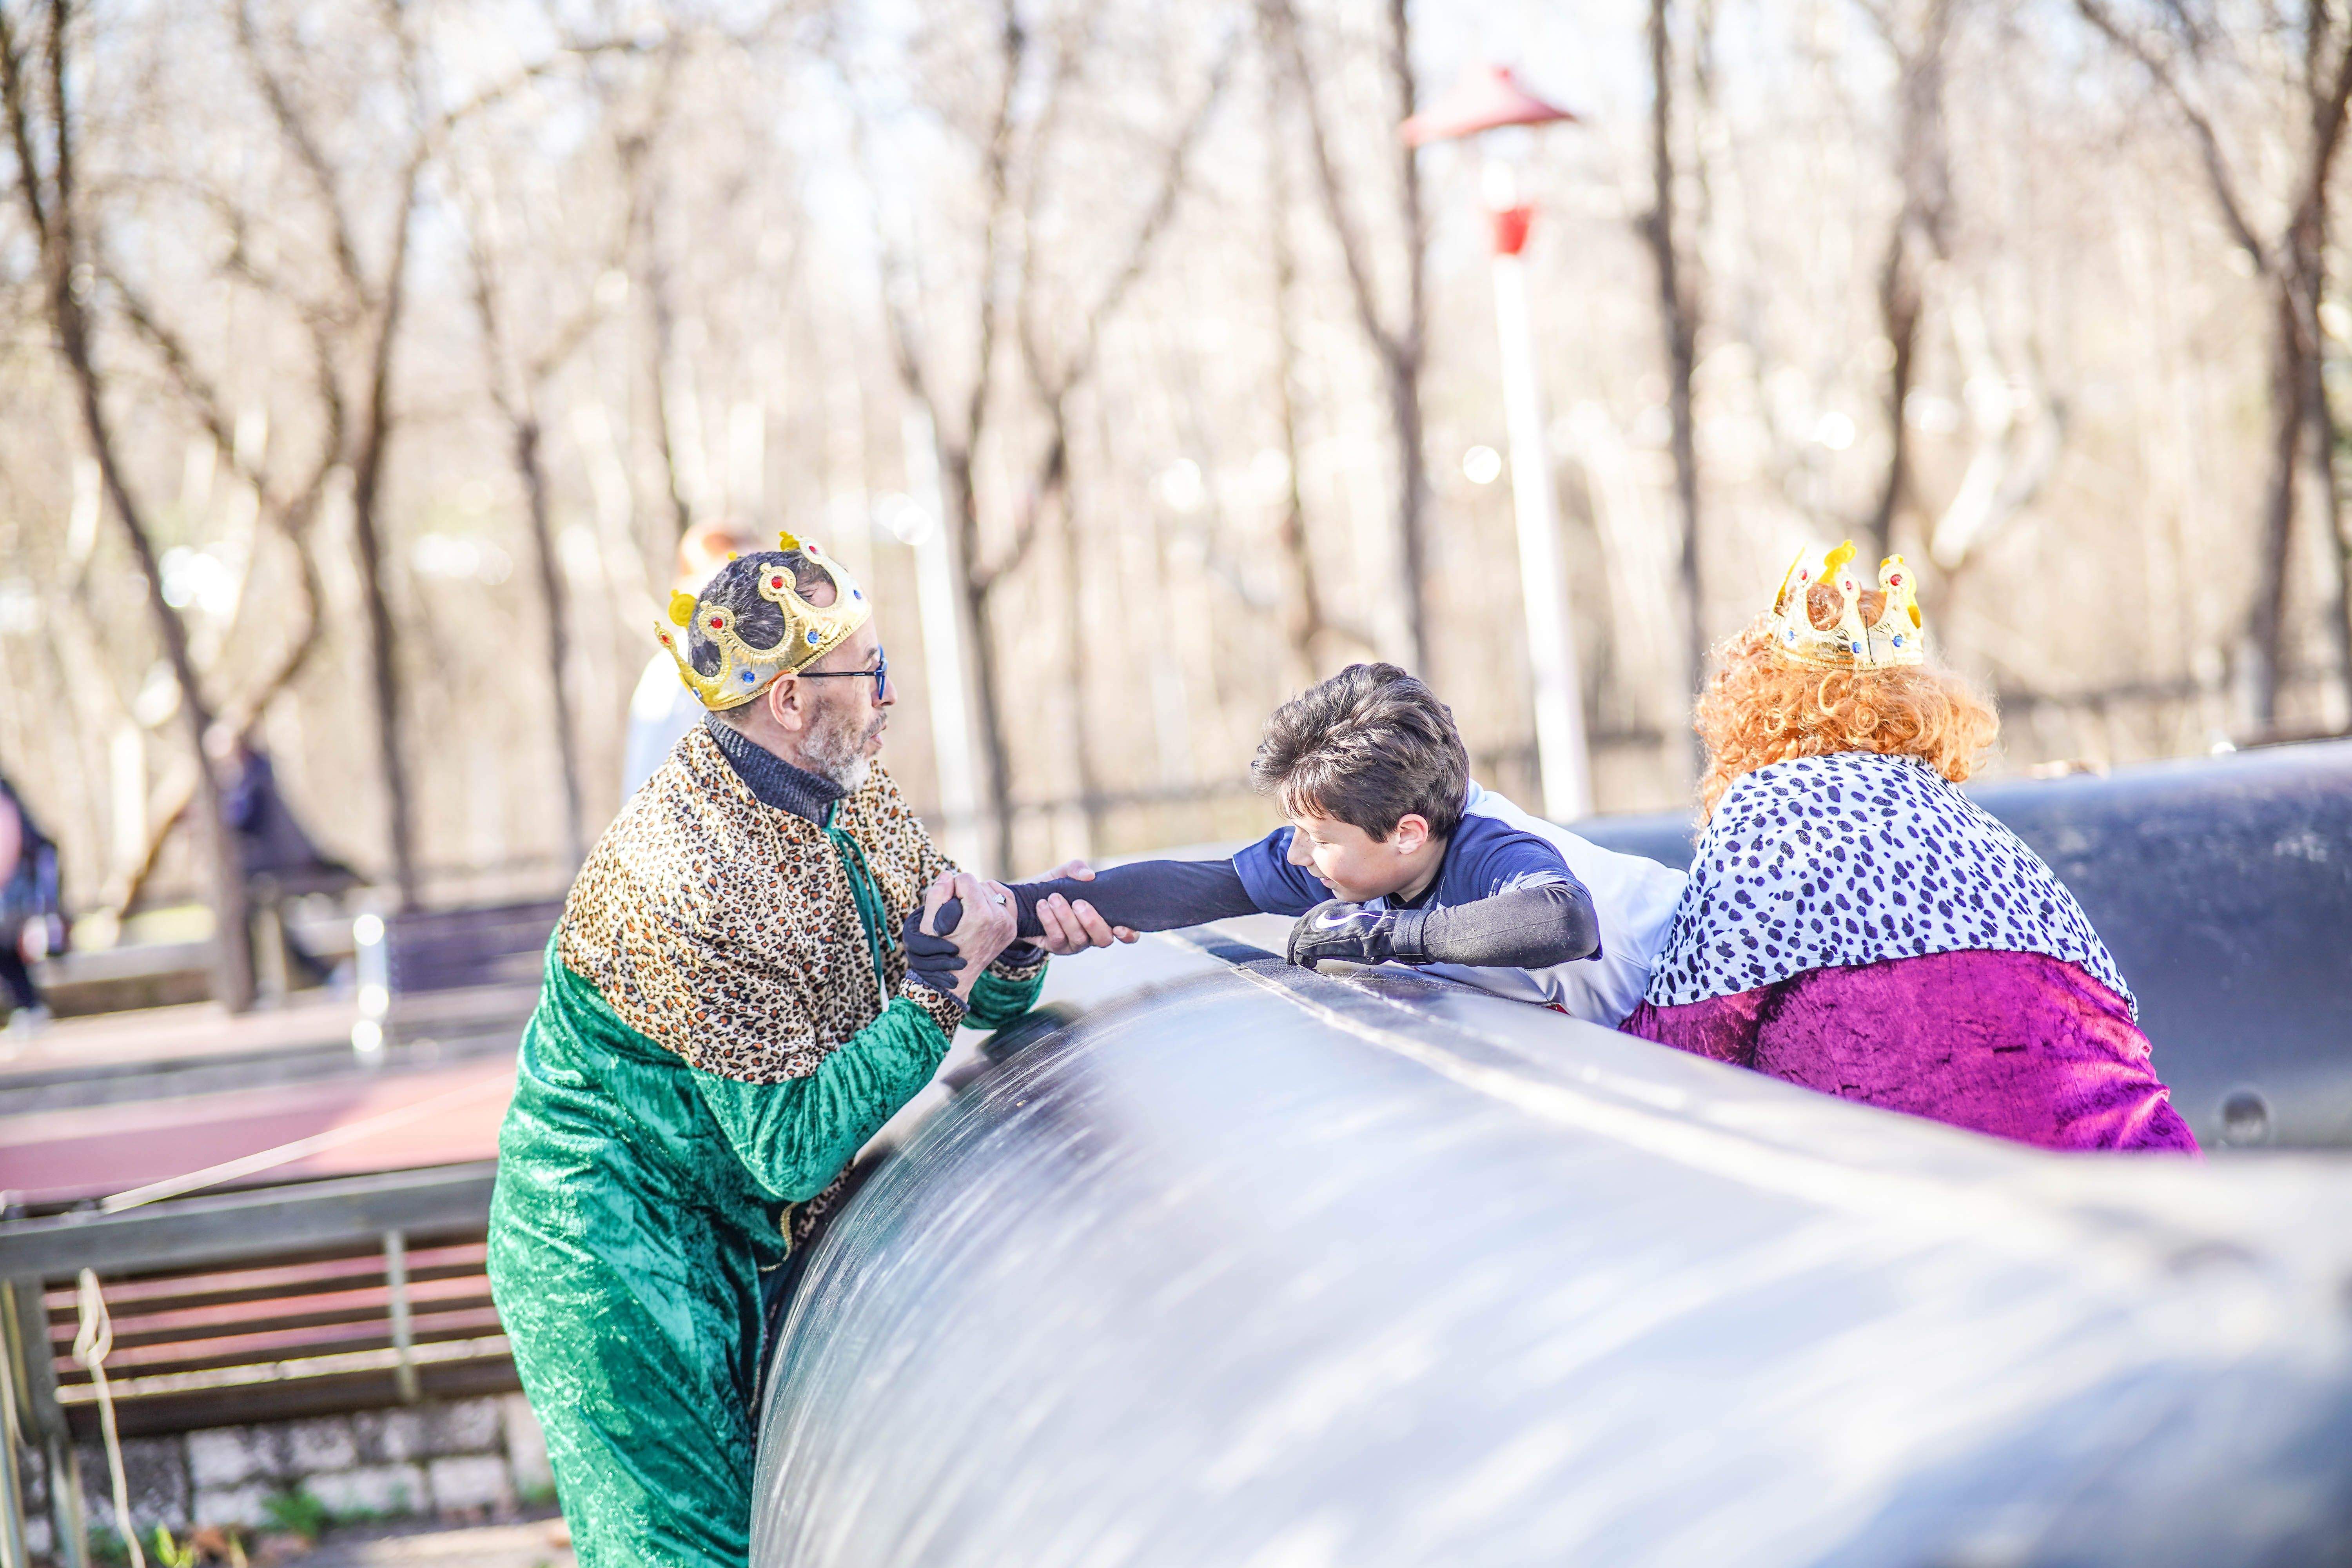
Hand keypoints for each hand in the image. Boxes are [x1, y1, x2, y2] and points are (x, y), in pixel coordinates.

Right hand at [919, 872, 1016, 1000]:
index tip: (947, 904)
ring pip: (991, 890)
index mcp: (979, 915)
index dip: (951, 888)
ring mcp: (1008, 925)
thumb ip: (937, 895)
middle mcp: (998, 919)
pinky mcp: (1012, 928)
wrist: (955, 976)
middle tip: (956, 911)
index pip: (966, 879)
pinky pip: (1007, 899)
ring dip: (978, 896)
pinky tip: (983, 902)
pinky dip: (994, 897)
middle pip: (979, 884)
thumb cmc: (938, 951)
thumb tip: (948, 875)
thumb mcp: (929, 924)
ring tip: (966, 911)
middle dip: (965, 893)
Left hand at [1031, 860, 1136, 954]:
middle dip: (1092, 921)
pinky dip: (1049, 920)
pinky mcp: (1057, 947)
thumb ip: (1076, 868)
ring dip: (1066, 917)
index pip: (1128, 933)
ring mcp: (1076, 943)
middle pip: (1103, 939)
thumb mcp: (1064, 874)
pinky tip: (1042, 905)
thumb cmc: (1055, 887)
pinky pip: (1057, 938)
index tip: (1119, 927)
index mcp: (1105, 918)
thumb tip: (1089, 875)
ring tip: (1054, 898)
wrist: (1026, 900)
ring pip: (1079, 938)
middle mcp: (1093, 935)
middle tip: (1078, 903)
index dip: (1129, 934)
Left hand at [1285, 899, 1425, 970]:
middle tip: (1297, 957)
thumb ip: (1339, 926)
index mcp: (1328, 907)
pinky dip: (1301, 961)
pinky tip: (1310, 966)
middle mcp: (1317, 912)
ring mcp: (1312, 926)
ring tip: (1301, 963)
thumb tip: (1331, 938)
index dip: (1304, 934)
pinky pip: (1298, 952)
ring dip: (1297, 954)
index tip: (1306, 946)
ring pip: (1294, 940)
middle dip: (1296, 944)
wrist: (1378, 933)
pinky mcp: (1310, 940)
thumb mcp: (1353, 923)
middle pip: (1297, 929)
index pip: (1307, 920)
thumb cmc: (1374, 931)